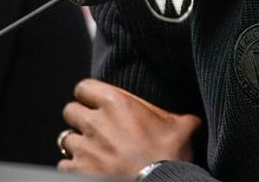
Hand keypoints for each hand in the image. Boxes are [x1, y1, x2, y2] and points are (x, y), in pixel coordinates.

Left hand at [57, 78, 202, 178]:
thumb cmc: (171, 157)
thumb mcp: (183, 128)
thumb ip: (180, 117)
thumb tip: (194, 119)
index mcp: (115, 103)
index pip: (83, 88)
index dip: (89, 97)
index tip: (96, 105)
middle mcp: (95, 122)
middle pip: (70, 111)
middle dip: (80, 120)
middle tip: (95, 130)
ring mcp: (84, 148)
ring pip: (66, 139)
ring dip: (78, 145)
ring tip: (92, 153)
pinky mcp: (77, 171)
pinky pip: (64, 165)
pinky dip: (74, 168)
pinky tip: (89, 171)